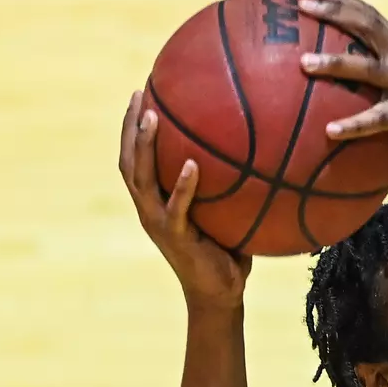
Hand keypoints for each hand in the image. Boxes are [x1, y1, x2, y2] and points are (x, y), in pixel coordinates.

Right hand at [119, 91, 249, 308]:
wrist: (220, 293)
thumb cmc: (226, 250)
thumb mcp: (226, 211)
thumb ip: (229, 183)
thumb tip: (260, 149)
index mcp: (155, 200)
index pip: (135, 158)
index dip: (132, 128)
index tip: (140, 93)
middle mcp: (149, 208)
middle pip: (128, 160)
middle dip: (130, 127)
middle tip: (138, 94)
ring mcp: (158, 222)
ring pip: (141, 179)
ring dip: (144, 146)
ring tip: (152, 117)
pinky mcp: (175, 237)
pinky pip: (176, 208)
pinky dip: (182, 186)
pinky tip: (192, 165)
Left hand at [296, 0, 387, 176]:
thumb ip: (379, 82)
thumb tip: (339, 87)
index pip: (372, 16)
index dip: (344, 0)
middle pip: (368, 27)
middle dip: (334, 13)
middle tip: (303, 7)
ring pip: (366, 69)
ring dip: (334, 63)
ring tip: (304, 63)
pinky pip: (375, 119)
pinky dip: (352, 125)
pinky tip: (329, 130)